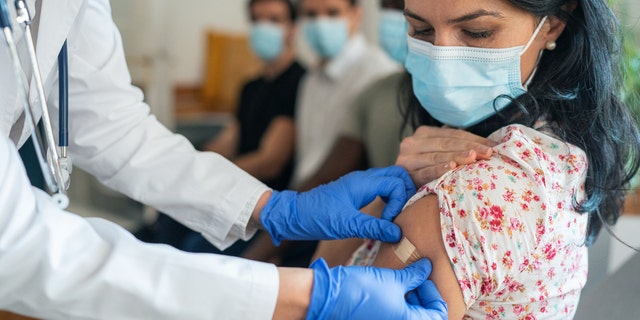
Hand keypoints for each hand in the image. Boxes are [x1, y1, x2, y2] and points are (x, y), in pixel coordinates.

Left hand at [260, 166, 414, 244]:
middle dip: (406, 193)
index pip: (397, 182)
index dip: (400, 202)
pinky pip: (380, 189)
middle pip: (397, 175)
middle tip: (402, 214)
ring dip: (398, 196)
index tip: (389, 221)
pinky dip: (388, 199)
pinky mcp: (356, 193)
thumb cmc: (316, 217)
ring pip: (389, 181)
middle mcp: (363, 179)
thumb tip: (398, 233)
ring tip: (394, 217)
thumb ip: (374, 228)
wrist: (293, 215)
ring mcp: (360, 184)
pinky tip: (384, 216)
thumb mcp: (346, 225)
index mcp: (363, 182)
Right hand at [307, 258, 446, 319]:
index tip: (424, 279)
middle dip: (422, 296)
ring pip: (409, 315)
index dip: (434, 294)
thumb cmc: (363, 290)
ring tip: (402, 280)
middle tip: (414, 277)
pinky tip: (391, 287)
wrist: (330, 297)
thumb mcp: (393, 279)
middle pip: (424, 316)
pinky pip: (395, 315)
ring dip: (410, 299)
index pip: (438, 314)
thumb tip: (427, 267)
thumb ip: (414, 276)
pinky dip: (398, 303)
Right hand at [397, 126, 496, 186]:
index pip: (452, 133)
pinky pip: (424, 171)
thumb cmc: (424, 173)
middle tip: (488, 152)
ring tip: (474, 157)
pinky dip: (438, 169)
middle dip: (469, 146)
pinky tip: (451, 168)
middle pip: (445, 143)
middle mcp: (412, 142)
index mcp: (423, 134)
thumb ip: (454, 146)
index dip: (473, 138)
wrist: (397, 191)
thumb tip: (489, 144)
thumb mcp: (437, 155)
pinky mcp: (404, 174)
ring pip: (436, 156)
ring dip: (456, 156)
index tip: (493, 145)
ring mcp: (406, 158)